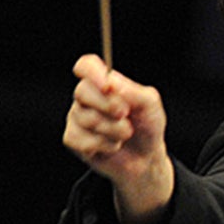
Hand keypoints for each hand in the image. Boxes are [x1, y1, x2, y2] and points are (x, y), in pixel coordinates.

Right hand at [62, 54, 173, 223]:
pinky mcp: (72, 139)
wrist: (146, 158)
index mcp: (103, 83)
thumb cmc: (147, 126)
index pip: (86, 66)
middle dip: (109, 106)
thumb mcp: (150, 105)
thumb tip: (110, 84)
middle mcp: (87, 97)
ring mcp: (76, 117)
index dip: (91, 72)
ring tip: (125, 134)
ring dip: (113, 130)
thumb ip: (134, 91)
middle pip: (82, 91)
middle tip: (126, 114)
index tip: (106, 85)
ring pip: (86, 118)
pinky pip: (81, 139)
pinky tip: (112, 146)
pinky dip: (104, 145)